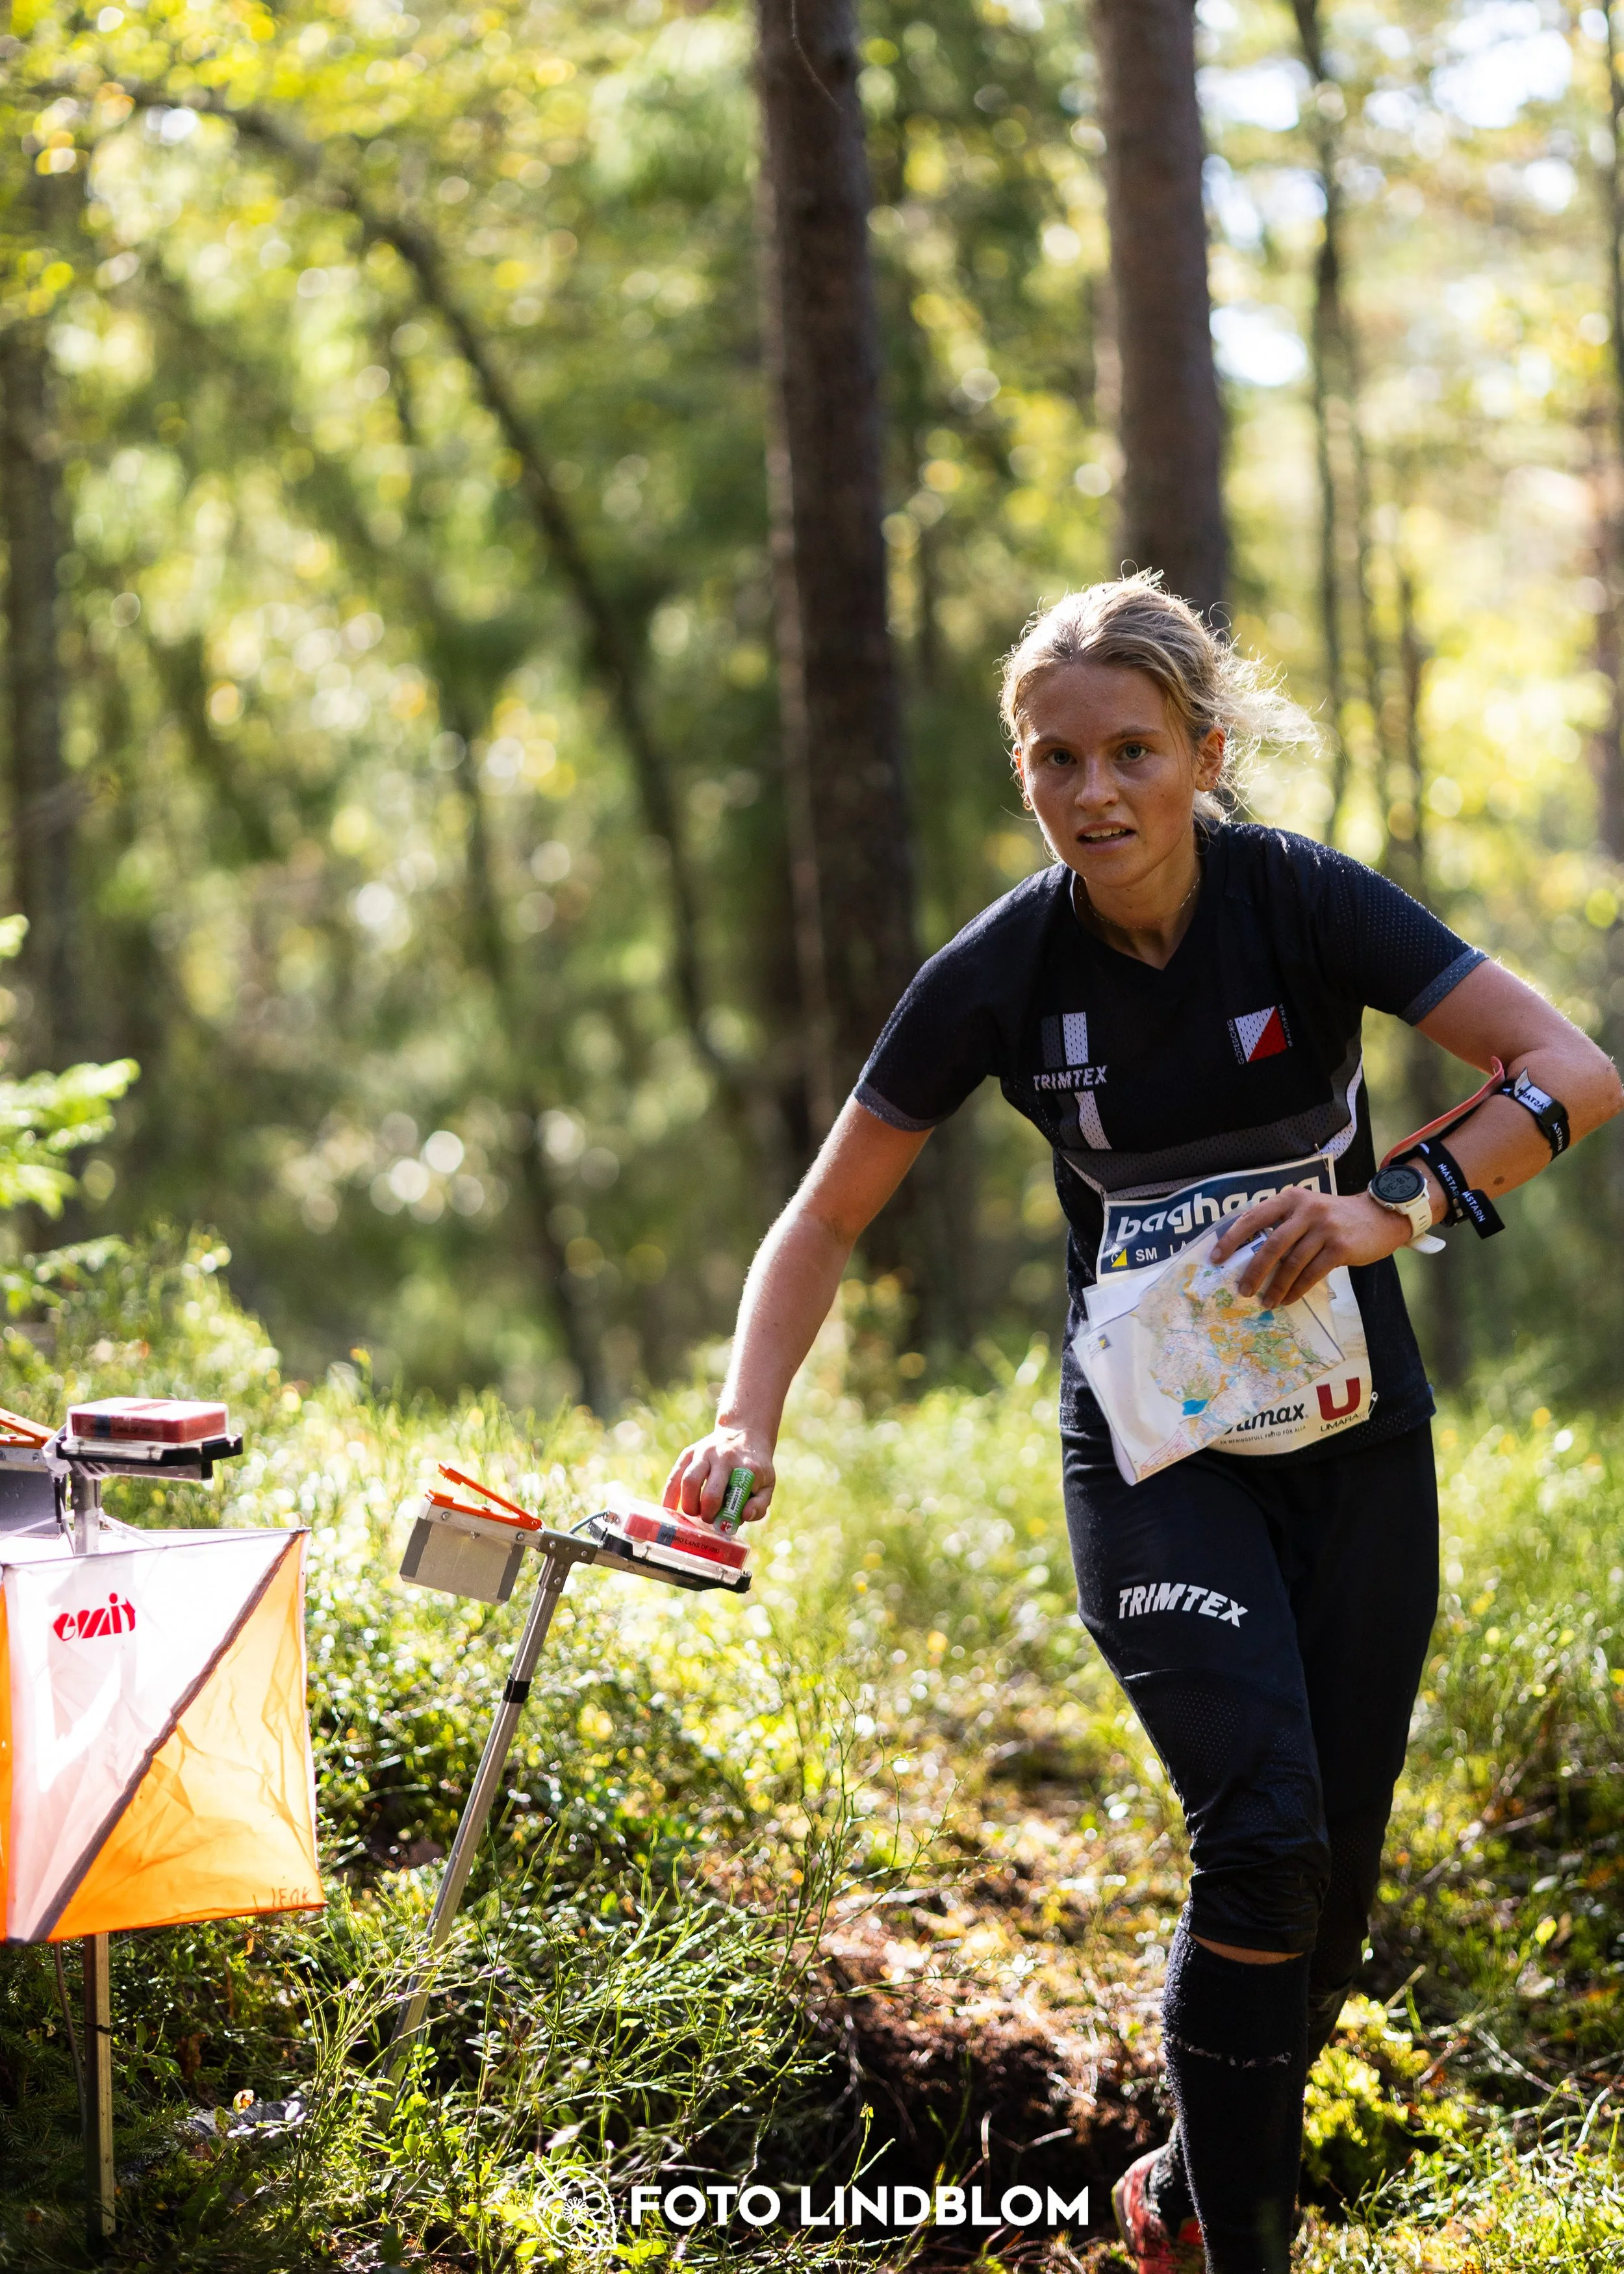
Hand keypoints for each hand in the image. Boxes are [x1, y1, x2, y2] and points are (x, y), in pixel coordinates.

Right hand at [663, 1424, 775, 1525]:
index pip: (735, 1498)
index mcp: (746, 1467)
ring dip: (689, 1505)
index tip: (725, 1523)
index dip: (727, 1515)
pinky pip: (675, 1475)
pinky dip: (670, 1495)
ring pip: (689, 1481)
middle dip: (707, 1514)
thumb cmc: (756, 1466)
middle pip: (710, 1493)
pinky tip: (670, 1510)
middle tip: (708, 1520)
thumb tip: (744, 1516)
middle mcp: (724, 1457)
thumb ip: (760, 1505)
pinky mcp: (690, 1452)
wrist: (745, 1432)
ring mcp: (705, 1452)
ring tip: (695, 1513)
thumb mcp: (768, 1483)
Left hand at [1211, 1187, 1417, 1307]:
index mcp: (1291, 1199)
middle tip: (1242, 1290)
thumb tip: (1251, 1256)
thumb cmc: (1336, 1218)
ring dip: (1276, 1286)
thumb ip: (1284, 1224)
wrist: (1380, 1217)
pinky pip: (1311, 1273)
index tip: (1217, 1258)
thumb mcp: (1307, 1210)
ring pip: (1291, 1263)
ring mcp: (1324, 1228)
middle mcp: (1306, 1210)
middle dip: (1254, 1271)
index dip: (1232, 1239)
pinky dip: (1296, 1289)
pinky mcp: (1339, 1247)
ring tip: (1266, 1301)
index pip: (1253, 1217)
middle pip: (1271, 1245)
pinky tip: (1288, 1299)